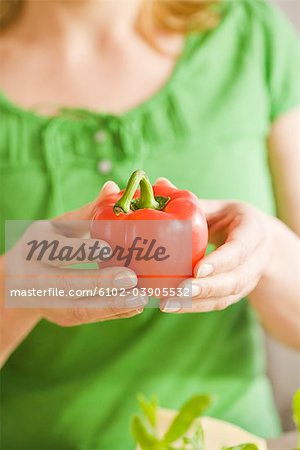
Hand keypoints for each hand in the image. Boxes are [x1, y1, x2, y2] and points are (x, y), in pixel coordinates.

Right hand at [4, 181, 147, 325]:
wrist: (19, 281)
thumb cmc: (47, 245)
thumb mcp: (60, 226)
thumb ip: (88, 211)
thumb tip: (113, 187)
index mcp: (34, 249)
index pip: (56, 251)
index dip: (79, 251)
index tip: (105, 248)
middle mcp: (34, 279)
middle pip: (67, 285)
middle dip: (100, 284)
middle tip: (132, 279)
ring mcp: (47, 303)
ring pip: (80, 307)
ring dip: (112, 304)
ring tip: (140, 297)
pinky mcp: (63, 318)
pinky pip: (89, 317)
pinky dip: (113, 313)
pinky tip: (135, 306)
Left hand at [158, 179, 272, 312]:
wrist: (254, 240)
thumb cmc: (229, 220)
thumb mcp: (216, 207)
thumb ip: (191, 202)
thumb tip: (158, 183)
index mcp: (253, 231)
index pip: (240, 249)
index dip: (220, 261)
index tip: (196, 270)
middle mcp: (256, 259)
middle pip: (235, 279)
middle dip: (206, 288)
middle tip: (178, 291)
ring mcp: (248, 279)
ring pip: (226, 296)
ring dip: (197, 303)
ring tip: (168, 303)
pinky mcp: (237, 292)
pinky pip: (218, 303)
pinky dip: (196, 307)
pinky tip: (173, 305)